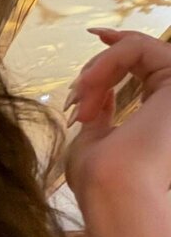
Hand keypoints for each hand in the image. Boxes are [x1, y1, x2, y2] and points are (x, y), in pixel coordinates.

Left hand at [63, 28, 170, 205]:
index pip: (146, 66)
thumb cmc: (101, 181)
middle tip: (75, 98)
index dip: (117, 53)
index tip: (93, 43)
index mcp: (164, 114)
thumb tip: (103, 94)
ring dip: (100, 68)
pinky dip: (107, 62)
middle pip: (140, 54)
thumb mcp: (97, 139)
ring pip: (138, 49)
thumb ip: (104, 114)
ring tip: (79, 99)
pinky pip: (138, 48)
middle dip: (99, 67)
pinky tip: (89, 88)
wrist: (115, 193)